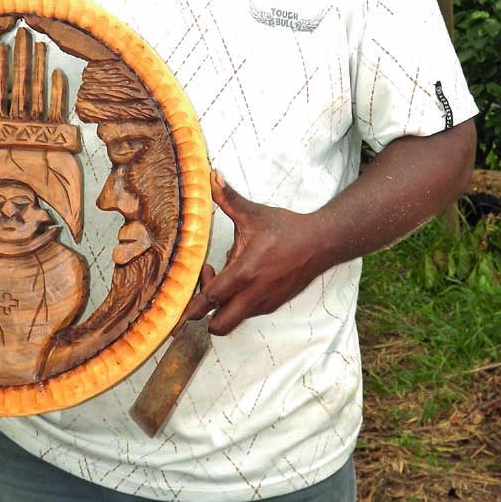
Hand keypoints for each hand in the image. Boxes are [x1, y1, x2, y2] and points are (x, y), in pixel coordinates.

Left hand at [182, 171, 333, 335]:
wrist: (320, 244)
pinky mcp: (273, 305)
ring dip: (223, 304)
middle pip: (221, 325)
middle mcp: (254, 294)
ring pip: (234, 318)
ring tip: (226, 275)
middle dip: (206, 314)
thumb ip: (228, 198)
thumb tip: (211, 176)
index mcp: (245, 273)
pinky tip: (243, 277)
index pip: (212, 298)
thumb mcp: (253, 213)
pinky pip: (247, 312)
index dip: (194, 305)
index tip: (181, 304)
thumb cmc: (286, 229)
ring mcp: (264, 303)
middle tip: (208, 284)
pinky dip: (238, 301)